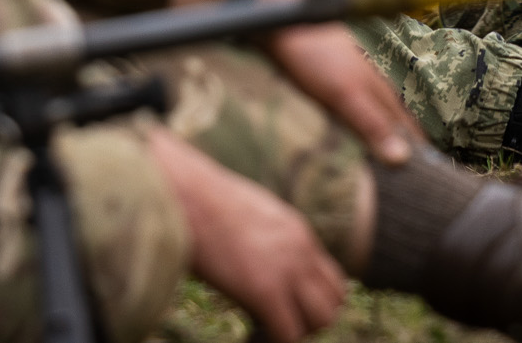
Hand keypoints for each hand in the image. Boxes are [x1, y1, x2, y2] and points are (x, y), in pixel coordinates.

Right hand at [147, 129, 354, 337]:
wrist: (187, 193)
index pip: (332, 279)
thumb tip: (255, 256)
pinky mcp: (264, 291)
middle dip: (310, 319)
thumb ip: (267, 237)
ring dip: (297, 330)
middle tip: (279, 321)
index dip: (312, 301)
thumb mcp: (251, 213)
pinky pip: (288, 334)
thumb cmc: (205, 201)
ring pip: (321, 320)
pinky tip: (251, 338)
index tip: (287, 307)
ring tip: (266, 328)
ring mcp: (286, 271)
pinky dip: (274, 341)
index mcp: (299, 232)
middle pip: (334, 302)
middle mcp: (301, 251)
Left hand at [246, 0, 420, 167]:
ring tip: (385, 152)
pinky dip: (353, 122)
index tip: (433, 168)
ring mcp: (345, 78)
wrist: (279, 16)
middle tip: (414, 166)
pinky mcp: (323, 79)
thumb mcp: (344, 94)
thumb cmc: (313, 52)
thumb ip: (371, 124)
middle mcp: (365, 82)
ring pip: (369, 110)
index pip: (404, 122)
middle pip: (389, 116)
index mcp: (375, 87)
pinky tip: (347, 127)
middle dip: (402, 139)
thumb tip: (403, 159)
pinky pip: (344, 108)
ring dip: (378, 131)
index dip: (417, 145)